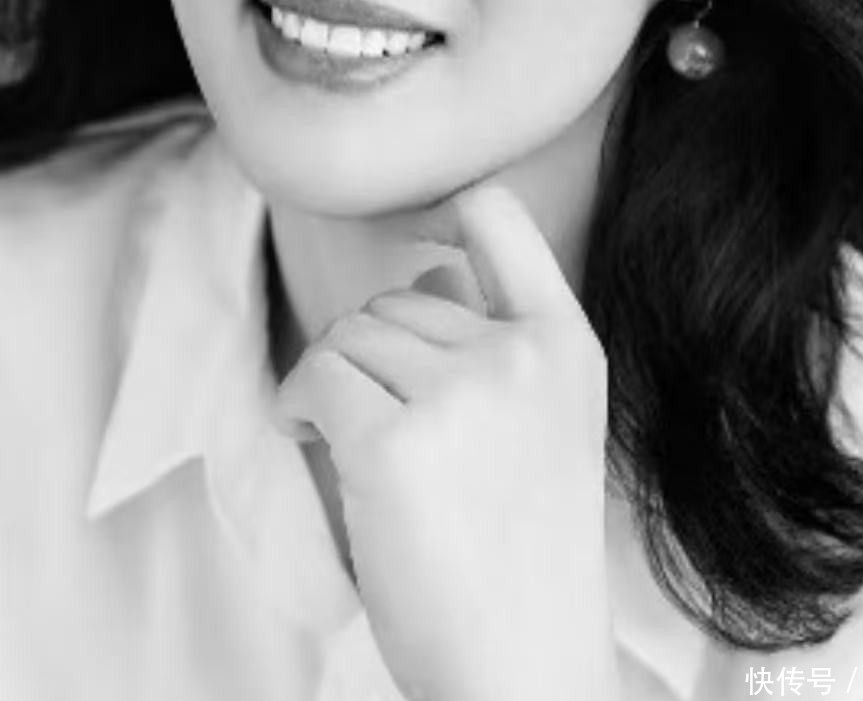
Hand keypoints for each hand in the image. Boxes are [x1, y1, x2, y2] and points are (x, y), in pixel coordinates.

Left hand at [275, 183, 619, 700]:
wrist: (523, 667)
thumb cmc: (523, 553)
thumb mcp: (546, 425)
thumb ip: (495, 339)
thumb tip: (428, 270)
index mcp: (566, 345)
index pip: (500, 215)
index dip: (445, 208)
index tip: (416, 234)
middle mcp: (519, 355)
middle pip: (395, 297)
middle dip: (371, 353)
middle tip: (381, 424)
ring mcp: (459, 394)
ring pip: (349, 335)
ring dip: (331, 381)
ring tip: (351, 442)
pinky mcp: (391, 443)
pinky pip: (314, 376)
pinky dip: (296, 404)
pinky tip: (309, 438)